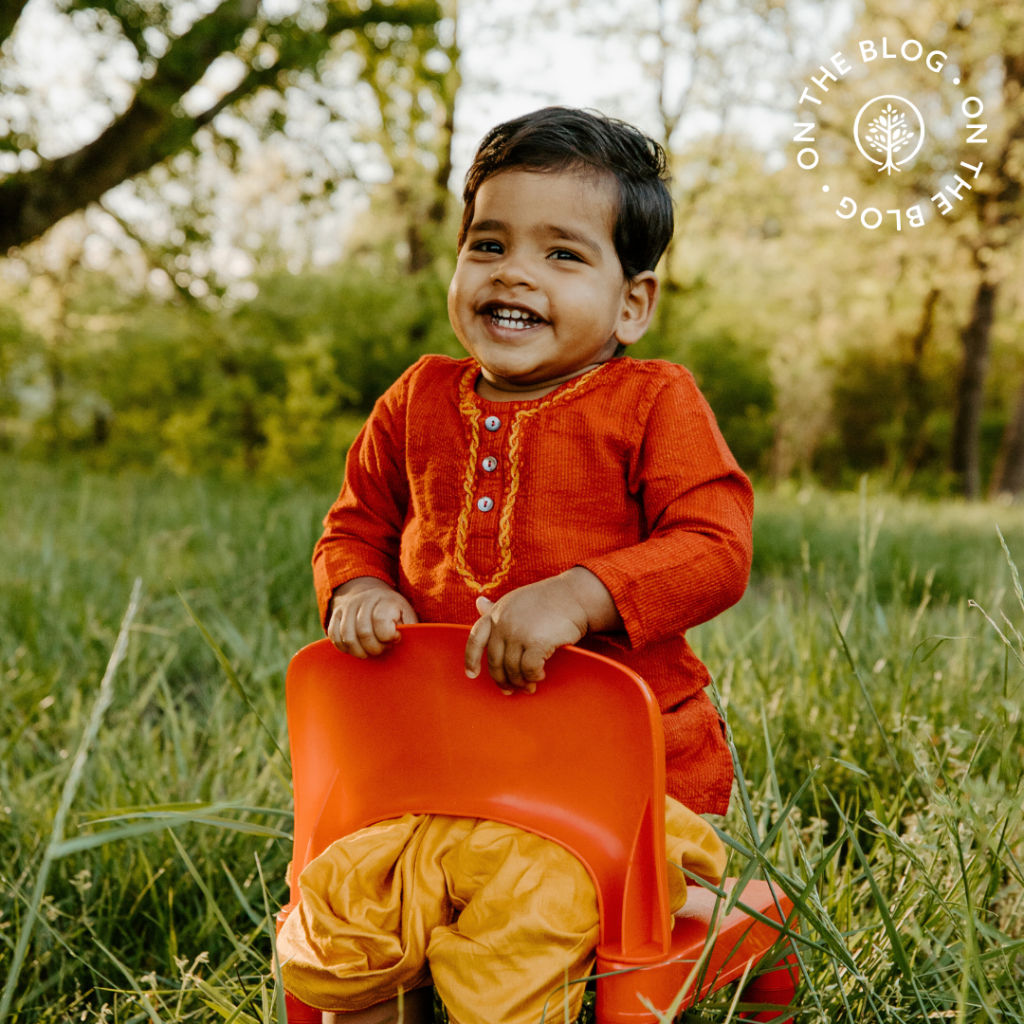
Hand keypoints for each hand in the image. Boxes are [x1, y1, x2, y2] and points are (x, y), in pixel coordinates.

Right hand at [327, 577, 418, 657]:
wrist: (372, 596)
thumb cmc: (394, 612)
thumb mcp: (407, 615)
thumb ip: (410, 626)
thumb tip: (405, 638)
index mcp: (385, 599)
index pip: (381, 622)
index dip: (389, 637)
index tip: (396, 639)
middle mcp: (363, 600)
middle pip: (364, 633)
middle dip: (375, 648)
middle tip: (383, 649)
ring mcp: (347, 607)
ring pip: (348, 637)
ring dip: (360, 651)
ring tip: (370, 651)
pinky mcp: (335, 614)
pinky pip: (335, 637)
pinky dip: (345, 649)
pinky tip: (357, 648)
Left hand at [464, 568, 621, 692]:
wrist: (574, 595)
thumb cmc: (547, 598)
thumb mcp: (515, 599)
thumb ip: (496, 609)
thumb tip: (478, 603)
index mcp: (496, 613)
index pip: (475, 639)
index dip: (471, 659)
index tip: (471, 675)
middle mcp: (504, 623)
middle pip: (495, 661)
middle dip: (501, 679)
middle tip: (509, 690)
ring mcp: (519, 633)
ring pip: (512, 669)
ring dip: (520, 682)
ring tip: (529, 686)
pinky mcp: (536, 643)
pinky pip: (529, 670)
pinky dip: (533, 677)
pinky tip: (539, 676)